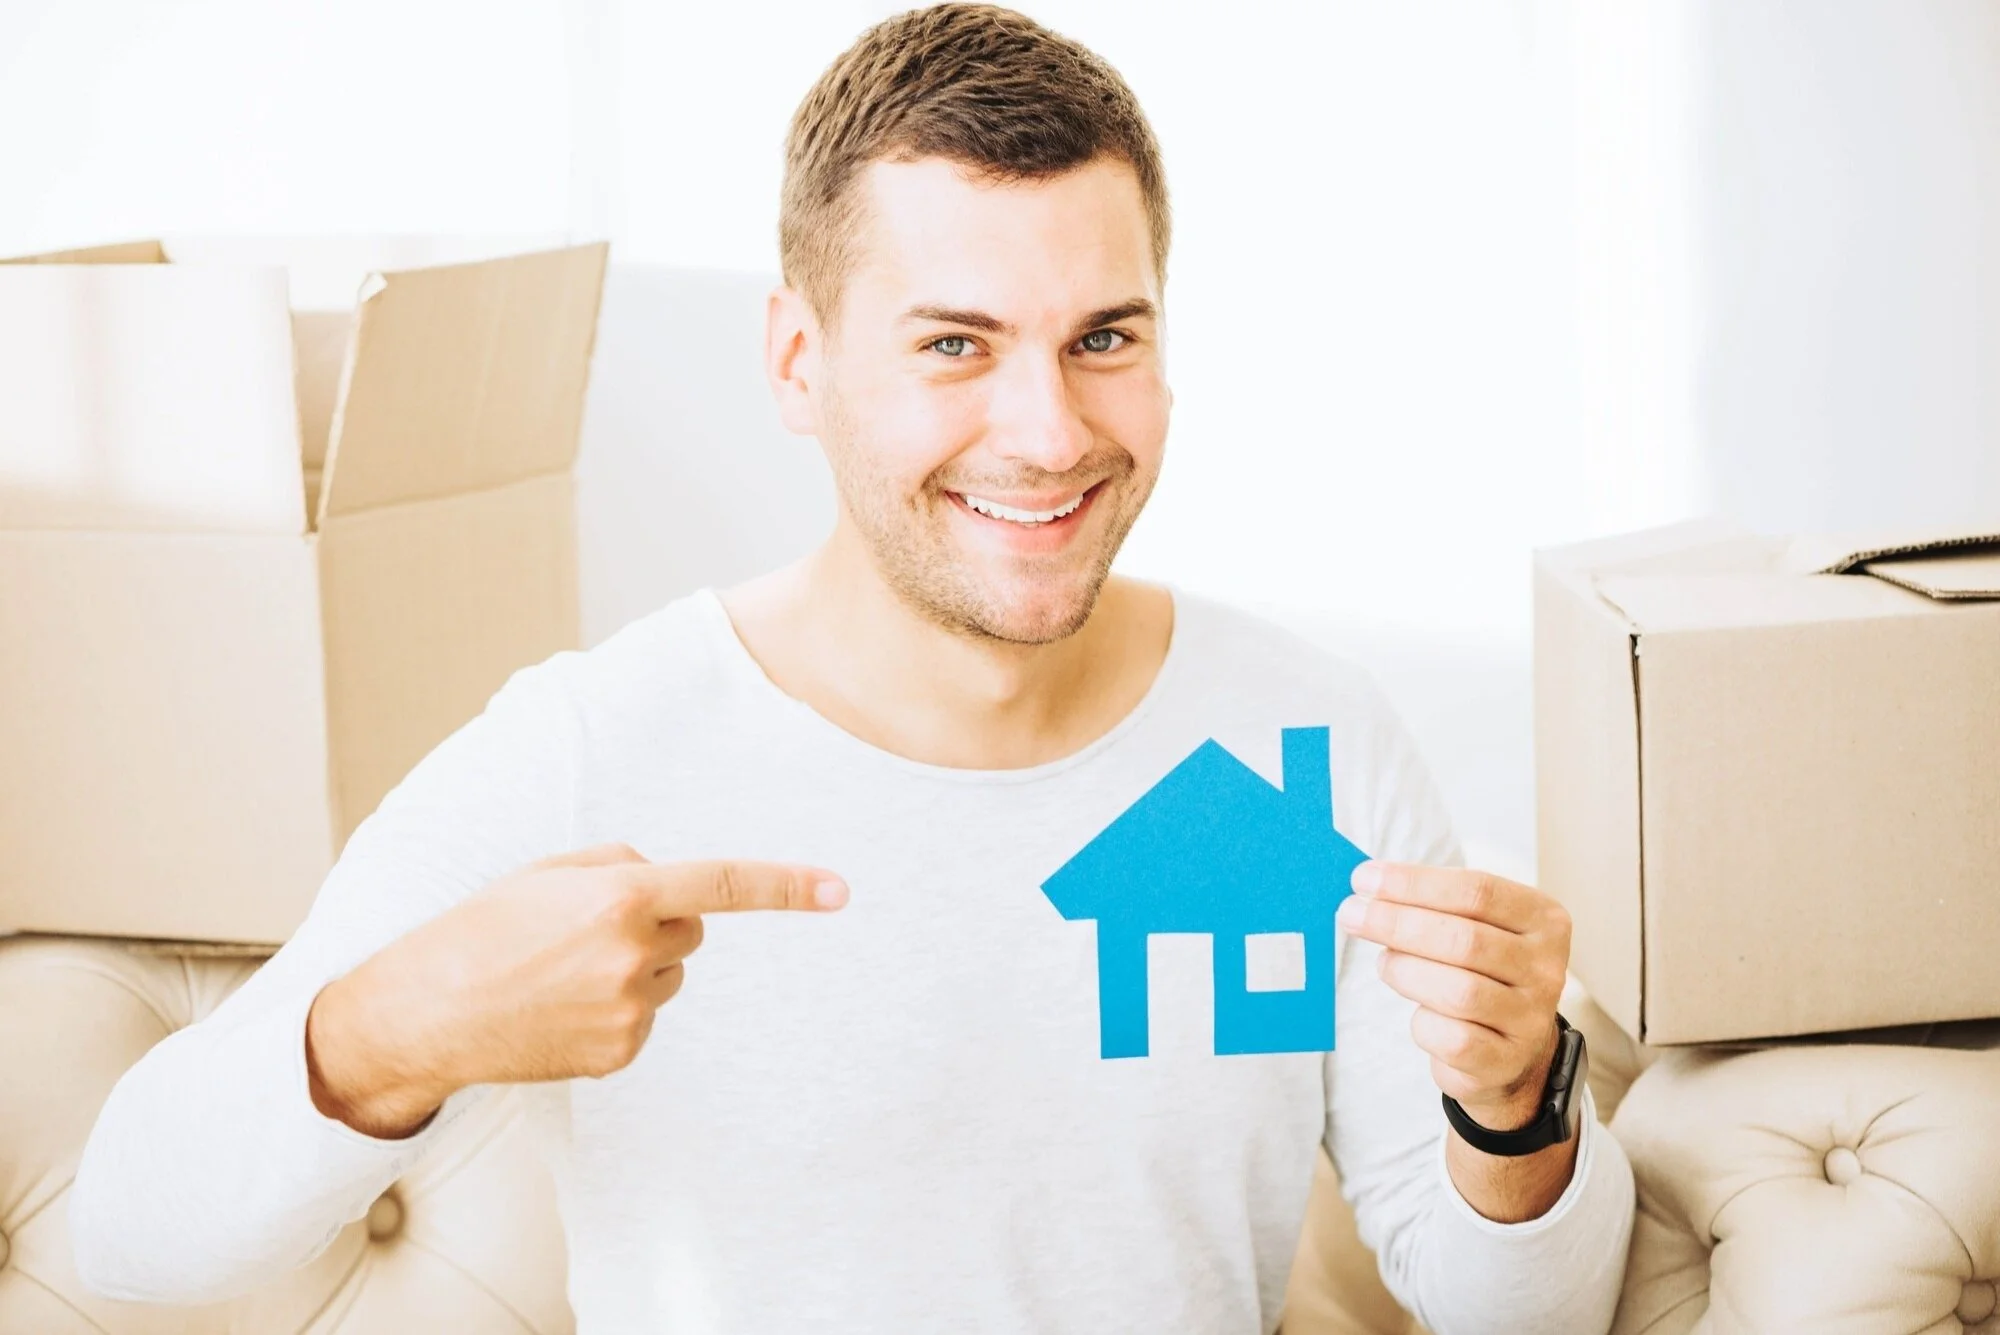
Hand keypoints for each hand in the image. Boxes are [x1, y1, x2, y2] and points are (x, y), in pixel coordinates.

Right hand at [307, 842, 847, 1137]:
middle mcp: (633, 953)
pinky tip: (562, 1008)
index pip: (722, 886)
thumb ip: (622, 867)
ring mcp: (629, 1010)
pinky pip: (645, 1017)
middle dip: (659, 924)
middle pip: (690, 931)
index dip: (786, 886)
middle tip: (586, 931)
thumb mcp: (549, 872)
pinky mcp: (621, 1053)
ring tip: (562, 972)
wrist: (428, 1012)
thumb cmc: (484, 930)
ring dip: (635, 967)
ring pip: (668, 976)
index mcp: (619, 897)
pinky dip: (616, 1009)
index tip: (839, 890)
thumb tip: (671, 887)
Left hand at [1336, 861, 1570, 1131]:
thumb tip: (1368, 884)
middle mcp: (1545, 968)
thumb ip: (1432, 903)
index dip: (1414, 883)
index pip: (1477, 890)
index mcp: (1543, 920)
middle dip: (1397, 923)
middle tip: (1351, 914)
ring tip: (1385, 964)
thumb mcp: (1472, 926)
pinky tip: (1419, 1012)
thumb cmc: (1480, 973)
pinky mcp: (1505, 1061)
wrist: (1510, 1048)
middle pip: (1465, 939)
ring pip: (1458, 991)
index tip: (1364, 879)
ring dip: (1406, 972)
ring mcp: (1530, 1018)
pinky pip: (1451, 1038)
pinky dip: (1422, 1022)